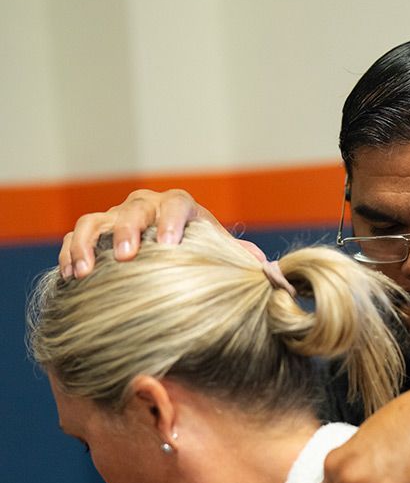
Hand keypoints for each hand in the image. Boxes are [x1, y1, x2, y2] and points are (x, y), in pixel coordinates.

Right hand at [59, 188, 227, 278]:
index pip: (176, 204)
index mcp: (179, 208)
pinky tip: (70, 277)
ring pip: (94, 221)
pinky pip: (73, 238)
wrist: (172, 258)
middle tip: (125, 257)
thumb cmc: (199, 256)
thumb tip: (268, 270)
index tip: (168, 245)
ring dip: (87, 244)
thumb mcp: (219, 256)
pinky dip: (69, 254)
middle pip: (133, 210)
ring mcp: (115, 220)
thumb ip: (240, 259)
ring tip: (84, 272)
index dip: (171, 221)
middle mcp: (145, 208)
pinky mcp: (93, 236)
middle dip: (126, 231)